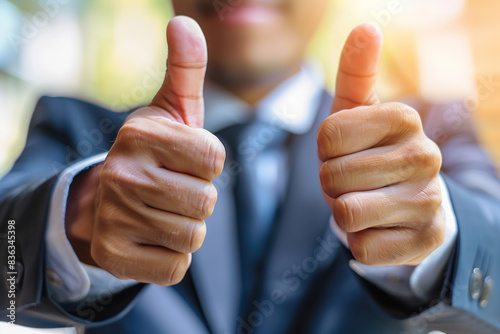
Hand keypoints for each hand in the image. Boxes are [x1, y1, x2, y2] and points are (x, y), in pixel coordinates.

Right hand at [66, 17, 224, 284]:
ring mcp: (115, 218)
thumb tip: (185, 22)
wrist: (105, 198)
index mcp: (141, 135)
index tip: (184, 161)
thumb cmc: (153, 152)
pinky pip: (175, 266)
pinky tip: (150, 238)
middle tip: (171, 189)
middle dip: (198, 198)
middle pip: (206, 201)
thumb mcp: (170, 109)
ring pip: (193, 235)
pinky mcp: (115, 256)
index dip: (207, 164)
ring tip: (160, 212)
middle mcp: (123, 174)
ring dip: (186, 227)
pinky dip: (171, 256)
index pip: (214, 159)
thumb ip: (185, 68)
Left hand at [317, 24, 444, 265]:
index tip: (344, 150)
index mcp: (405, 119)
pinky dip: (359, 241)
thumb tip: (365, 27)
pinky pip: (363, 247)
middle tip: (352, 180)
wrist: (407, 203)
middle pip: (334, 176)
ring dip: (343, 212)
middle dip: (332, 182)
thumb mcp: (357, 112)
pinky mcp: (424, 241)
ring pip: (347, 212)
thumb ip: (356, 71)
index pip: (328, 135)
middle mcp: (426, 157)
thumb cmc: (370, 153)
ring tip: (364, 201)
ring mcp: (428, 202)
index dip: (325, 149)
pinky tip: (379, 228)